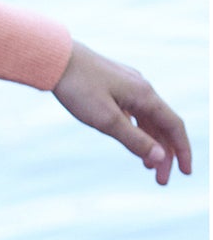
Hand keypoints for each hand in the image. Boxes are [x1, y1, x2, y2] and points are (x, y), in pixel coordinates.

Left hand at [54, 42, 192, 184]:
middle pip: (162, 126)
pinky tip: (131, 139)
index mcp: (146, 96)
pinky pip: (134, 111)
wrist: (56, 59)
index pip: (174, 127)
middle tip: (160, 180)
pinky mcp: (114, 85)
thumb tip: (160, 158)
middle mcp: (143, 89)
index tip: (185, 173)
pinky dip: (136, 129)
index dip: (182, 151)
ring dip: (150, 143)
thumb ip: (134, 139)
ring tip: (147, 166)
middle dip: (164, 154)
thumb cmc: (79, 88)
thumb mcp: (106, 120)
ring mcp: (128, 86)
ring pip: (147, 119)